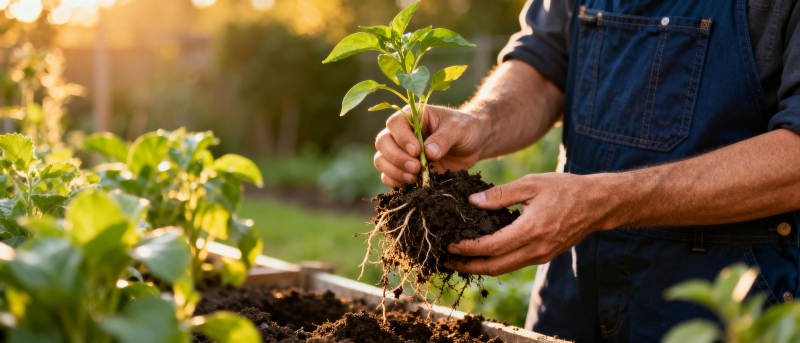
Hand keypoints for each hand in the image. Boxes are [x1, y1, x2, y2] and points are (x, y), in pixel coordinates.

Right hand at [373, 105, 487, 187]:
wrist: (473, 145)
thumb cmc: (465, 129)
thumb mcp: (459, 129)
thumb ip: (444, 139)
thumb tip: (428, 153)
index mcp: (413, 116)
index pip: (395, 123)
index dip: (401, 138)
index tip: (417, 151)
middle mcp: (401, 132)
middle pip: (383, 142)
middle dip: (397, 158)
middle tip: (416, 167)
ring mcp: (400, 151)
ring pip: (381, 160)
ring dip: (394, 171)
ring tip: (415, 177)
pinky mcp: (404, 168)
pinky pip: (388, 176)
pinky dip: (395, 182)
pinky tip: (412, 183)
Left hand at [445, 173, 618, 275]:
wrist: (597, 204)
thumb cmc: (565, 189)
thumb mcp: (531, 184)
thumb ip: (500, 194)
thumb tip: (472, 202)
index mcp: (531, 230)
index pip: (491, 246)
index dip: (467, 248)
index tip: (449, 244)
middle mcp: (536, 248)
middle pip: (495, 266)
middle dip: (467, 266)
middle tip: (445, 260)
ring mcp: (541, 255)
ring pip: (504, 268)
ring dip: (479, 267)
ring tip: (458, 261)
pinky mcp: (544, 256)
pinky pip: (514, 263)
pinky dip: (495, 262)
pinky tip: (482, 255)